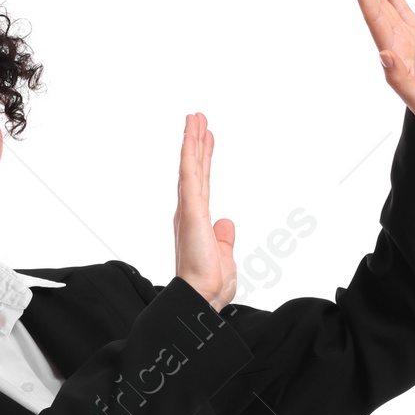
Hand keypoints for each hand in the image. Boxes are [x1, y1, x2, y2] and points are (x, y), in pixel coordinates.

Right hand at [172, 113, 236, 308]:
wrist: (200, 297)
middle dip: (196, 143)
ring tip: (195, 117)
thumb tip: (226, 223)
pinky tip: (190, 135)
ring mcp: (188, 209)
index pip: (202, 183)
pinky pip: (189, 175)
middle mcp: (189, 212)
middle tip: (198, 119)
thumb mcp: (224, 257)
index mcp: (197, 221)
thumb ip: (224, 238)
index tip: (206, 140)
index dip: (204, 160)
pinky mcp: (191, 210)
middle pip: (194, 170)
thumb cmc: (208, 285)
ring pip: (190, 167)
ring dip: (191, 140)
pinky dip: (189, 153)